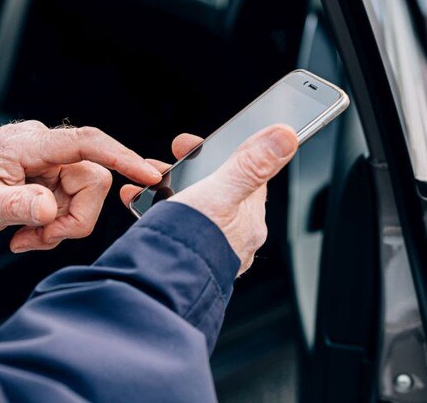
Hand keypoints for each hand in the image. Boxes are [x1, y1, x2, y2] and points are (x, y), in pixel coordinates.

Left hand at [0, 121, 161, 251]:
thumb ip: (15, 206)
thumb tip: (50, 208)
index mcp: (29, 144)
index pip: (86, 143)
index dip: (121, 156)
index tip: (148, 173)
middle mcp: (44, 148)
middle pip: (92, 179)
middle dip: (74, 218)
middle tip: (40, 239)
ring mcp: (48, 162)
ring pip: (83, 196)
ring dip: (60, 226)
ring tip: (25, 239)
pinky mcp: (48, 177)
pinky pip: (69, 202)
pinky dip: (53, 224)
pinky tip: (26, 233)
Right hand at [120, 124, 298, 275]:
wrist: (157, 290)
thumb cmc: (192, 243)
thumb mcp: (221, 192)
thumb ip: (252, 163)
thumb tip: (287, 136)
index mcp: (249, 219)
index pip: (246, 174)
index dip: (222, 151)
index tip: (193, 144)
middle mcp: (234, 237)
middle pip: (215, 189)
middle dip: (187, 172)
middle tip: (162, 167)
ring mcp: (208, 249)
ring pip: (190, 208)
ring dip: (167, 192)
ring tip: (145, 187)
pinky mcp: (183, 259)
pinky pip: (171, 228)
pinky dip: (154, 214)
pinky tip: (140, 209)